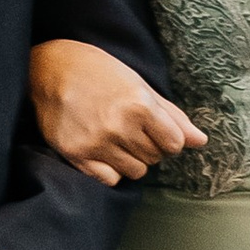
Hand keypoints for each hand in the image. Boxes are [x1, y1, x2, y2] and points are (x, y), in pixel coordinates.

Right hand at [28, 39, 205, 187]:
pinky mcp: (76, 155)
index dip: (169, 137)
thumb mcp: (139, 84)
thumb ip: (171, 115)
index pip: (174, 143)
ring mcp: (96, 143)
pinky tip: (104, 151)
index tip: (156, 128)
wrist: (48, 70)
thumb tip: (201, 141)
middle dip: (151, 146)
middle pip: (156, 158)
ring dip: (133, 159)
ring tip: (118, 139)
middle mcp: (119, 126)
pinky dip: (112, 170)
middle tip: (132, 128)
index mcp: (139, 104)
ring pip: (136, 172)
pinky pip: (110, 179)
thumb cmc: (98, 72)